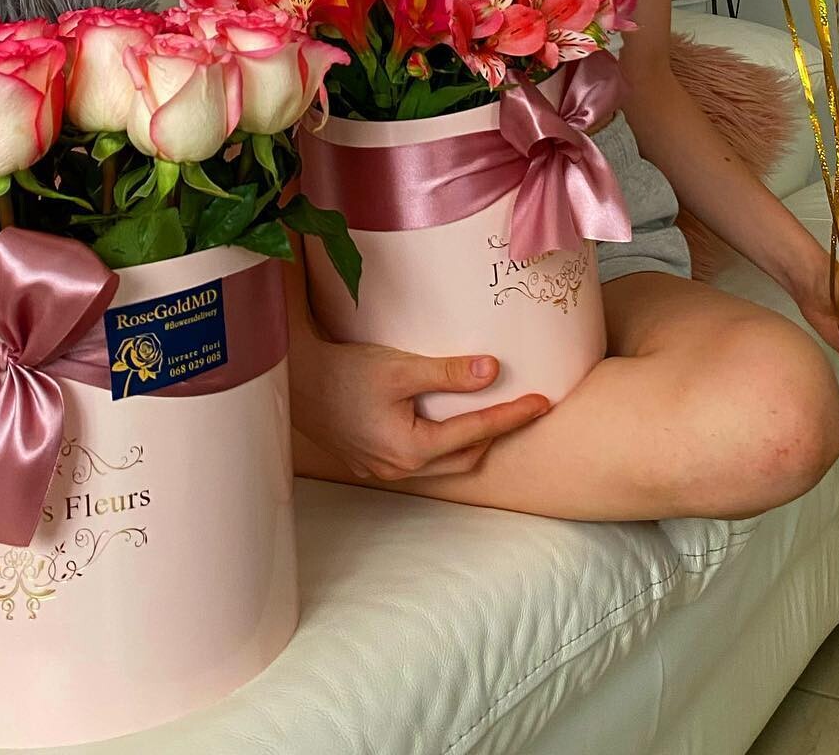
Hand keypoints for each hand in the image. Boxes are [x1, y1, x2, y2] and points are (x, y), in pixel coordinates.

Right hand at [289, 336, 550, 482]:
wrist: (296, 381)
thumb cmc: (345, 372)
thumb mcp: (400, 368)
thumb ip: (447, 373)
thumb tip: (493, 371)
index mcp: (410, 450)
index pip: (476, 433)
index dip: (512, 416)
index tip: (543, 402)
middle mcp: (399, 470)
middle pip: (465, 457)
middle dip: (497, 434)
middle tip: (524, 408)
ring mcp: (383, 470)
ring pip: (444, 464)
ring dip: (470, 441)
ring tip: (492, 414)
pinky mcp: (371, 462)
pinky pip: (422, 461)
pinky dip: (444, 445)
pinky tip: (447, 422)